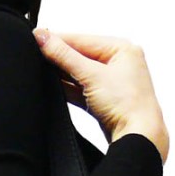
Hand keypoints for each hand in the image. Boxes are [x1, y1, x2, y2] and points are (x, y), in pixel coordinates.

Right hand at [33, 28, 169, 163]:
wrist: (139, 137)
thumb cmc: (127, 105)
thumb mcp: (91, 75)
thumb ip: (64, 56)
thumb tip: (43, 38)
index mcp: (122, 49)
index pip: (82, 40)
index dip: (58, 40)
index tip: (37, 38)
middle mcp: (120, 63)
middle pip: (81, 56)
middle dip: (59, 58)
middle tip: (35, 55)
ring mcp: (113, 83)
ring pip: (81, 74)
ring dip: (63, 75)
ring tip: (42, 72)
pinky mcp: (106, 102)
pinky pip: (83, 89)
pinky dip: (69, 89)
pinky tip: (53, 88)